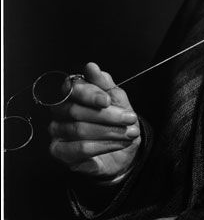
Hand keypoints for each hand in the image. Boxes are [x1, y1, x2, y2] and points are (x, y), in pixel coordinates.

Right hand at [48, 61, 140, 180]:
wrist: (124, 149)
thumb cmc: (117, 122)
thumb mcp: (117, 100)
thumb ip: (104, 84)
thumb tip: (91, 67)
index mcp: (72, 94)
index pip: (72, 89)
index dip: (90, 95)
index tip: (107, 101)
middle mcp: (60, 111)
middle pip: (75, 111)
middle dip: (107, 116)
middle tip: (129, 119)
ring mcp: (57, 132)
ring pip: (79, 130)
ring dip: (109, 131)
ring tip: (129, 133)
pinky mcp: (60, 151)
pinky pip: (80, 148)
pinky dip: (103, 146)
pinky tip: (118, 144)